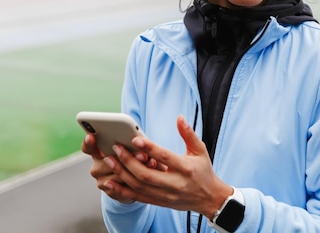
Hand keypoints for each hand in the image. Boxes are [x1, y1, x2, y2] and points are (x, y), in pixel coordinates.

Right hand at [81, 133, 158, 203]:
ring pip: (119, 174)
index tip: (91, 136)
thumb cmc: (132, 157)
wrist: (133, 181)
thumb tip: (139, 141)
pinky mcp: (111, 192)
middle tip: (143, 154)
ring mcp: (102, 181)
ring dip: (137, 168)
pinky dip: (138, 180)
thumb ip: (131, 143)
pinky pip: (124, 187)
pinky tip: (148, 174)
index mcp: (97, 153)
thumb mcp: (130, 147)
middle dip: (128, 156)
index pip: (88, 147)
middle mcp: (97, 167)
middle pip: (108, 161)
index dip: (88, 142)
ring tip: (151, 162)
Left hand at [102, 115, 232, 217]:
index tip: (135, 140)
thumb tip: (179, 117)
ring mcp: (166, 195)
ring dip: (122, 174)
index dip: (149, 148)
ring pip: (139, 186)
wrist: (209, 198)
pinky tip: (111, 181)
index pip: (165, 157)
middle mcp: (175, 184)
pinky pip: (138, 197)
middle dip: (129, 161)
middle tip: (116, 149)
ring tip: (110, 161)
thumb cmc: (204, 171)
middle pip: (147, 174)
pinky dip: (122, 190)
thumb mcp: (200, 150)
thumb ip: (188, 134)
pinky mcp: (160, 202)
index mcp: (186, 168)